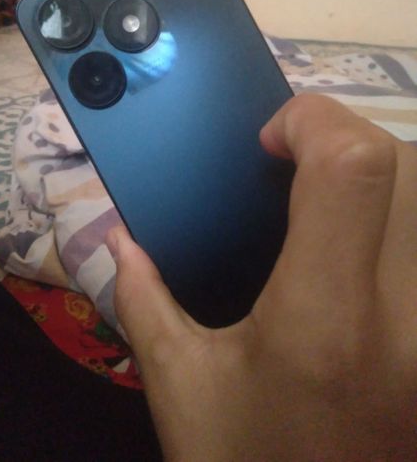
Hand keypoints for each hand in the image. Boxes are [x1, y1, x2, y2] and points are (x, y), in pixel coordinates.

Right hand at [108, 94, 416, 460]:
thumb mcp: (182, 389)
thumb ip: (144, 301)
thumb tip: (120, 240)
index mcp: (324, 317)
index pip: (354, 168)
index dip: (313, 121)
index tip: (268, 141)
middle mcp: (403, 313)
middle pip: (402, 165)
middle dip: (340, 142)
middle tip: (288, 170)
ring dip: (373, 176)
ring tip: (320, 204)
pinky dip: (393, 216)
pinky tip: (352, 247)